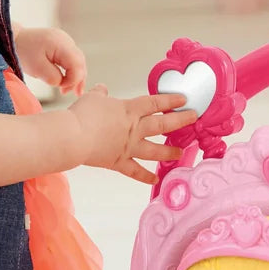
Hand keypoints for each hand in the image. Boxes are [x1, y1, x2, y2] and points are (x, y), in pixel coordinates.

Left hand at [14, 26, 86, 94]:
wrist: (13, 39)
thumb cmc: (23, 52)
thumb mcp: (36, 68)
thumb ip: (52, 77)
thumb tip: (62, 82)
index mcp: (60, 44)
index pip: (76, 65)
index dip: (73, 80)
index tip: (62, 89)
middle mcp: (66, 40)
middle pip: (80, 62)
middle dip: (77, 79)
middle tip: (72, 93)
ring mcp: (65, 41)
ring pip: (78, 61)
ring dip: (76, 76)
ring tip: (72, 91)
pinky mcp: (62, 44)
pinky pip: (72, 59)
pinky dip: (71, 70)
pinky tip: (67, 80)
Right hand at [68, 86, 197, 184]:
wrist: (74, 137)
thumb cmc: (82, 115)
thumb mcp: (92, 98)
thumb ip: (100, 94)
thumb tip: (102, 89)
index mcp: (129, 110)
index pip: (155, 103)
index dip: (171, 100)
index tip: (184, 99)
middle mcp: (134, 129)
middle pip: (162, 124)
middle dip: (181, 120)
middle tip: (194, 118)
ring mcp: (128, 147)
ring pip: (154, 150)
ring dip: (169, 151)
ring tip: (180, 152)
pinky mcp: (119, 162)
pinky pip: (135, 171)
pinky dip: (145, 176)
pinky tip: (155, 180)